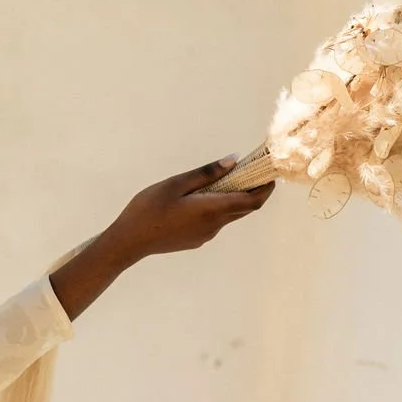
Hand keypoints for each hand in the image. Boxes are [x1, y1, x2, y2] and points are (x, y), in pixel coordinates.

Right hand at [111, 155, 275, 259]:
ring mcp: (206, 235)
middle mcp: (215, 225)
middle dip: (254, 191)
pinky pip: (216, 222)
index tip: (271, 174)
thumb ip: (207, 173)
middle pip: (244, 208)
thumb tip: (234, 161)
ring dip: (235, 199)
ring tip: (228, 180)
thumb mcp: (176, 184)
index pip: (252, 201)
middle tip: (254, 172)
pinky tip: (204, 197)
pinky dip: (220, 208)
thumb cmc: (149, 207)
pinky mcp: (197, 240)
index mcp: (212, 209)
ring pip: (230, 215)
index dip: (265, 189)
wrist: (130, 241)